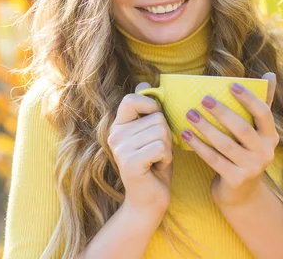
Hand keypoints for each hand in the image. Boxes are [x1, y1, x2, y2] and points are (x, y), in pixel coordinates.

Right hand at [107, 82, 173, 215]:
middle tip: (157, 152)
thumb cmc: (154, 165)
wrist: (149, 201)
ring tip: (157, 160)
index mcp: (118, 126)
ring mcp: (120, 149)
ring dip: (168, 148)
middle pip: (157, 118)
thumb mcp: (152, 134)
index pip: (132, 99)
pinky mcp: (129, 163)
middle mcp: (115, 135)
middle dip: (167, 135)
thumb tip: (145, 82)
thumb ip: (148, 111)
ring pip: (161, 132)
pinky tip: (157, 167)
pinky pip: (160, 147)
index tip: (155, 121)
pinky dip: (166, 158)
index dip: (151, 106)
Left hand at [181, 72, 278, 206]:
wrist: (241, 193)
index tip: (232, 85)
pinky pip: (213, 159)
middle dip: (222, 112)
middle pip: (242, 128)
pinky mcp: (236, 179)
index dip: (249, 99)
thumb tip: (269, 74)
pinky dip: (198, 145)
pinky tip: (185, 134)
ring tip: (190, 114)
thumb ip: (262, 104)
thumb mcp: (256, 131)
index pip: (264, 113)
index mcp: (271, 136)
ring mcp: (251, 168)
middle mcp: (265, 152)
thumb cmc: (245, 152)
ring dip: (206, 127)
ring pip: (225, 144)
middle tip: (204, 98)